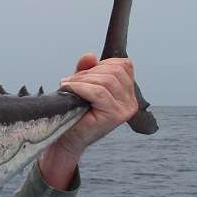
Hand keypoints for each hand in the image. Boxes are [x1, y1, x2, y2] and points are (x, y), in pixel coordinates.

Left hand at [39, 53, 137, 187]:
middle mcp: (131, 101)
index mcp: (128, 92)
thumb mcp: (82, 85)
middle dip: (89, 72)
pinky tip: (68, 90)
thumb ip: (87, 69)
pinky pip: (99, 92)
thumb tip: (90, 56)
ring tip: (67, 86)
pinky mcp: (115, 115)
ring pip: (107, 81)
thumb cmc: (74, 113)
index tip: (82, 74)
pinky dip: (80, 87)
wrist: (65, 140)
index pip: (124, 65)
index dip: (101, 64)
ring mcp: (125, 109)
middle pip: (115, 71)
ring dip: (82, 80)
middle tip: (69, 81)